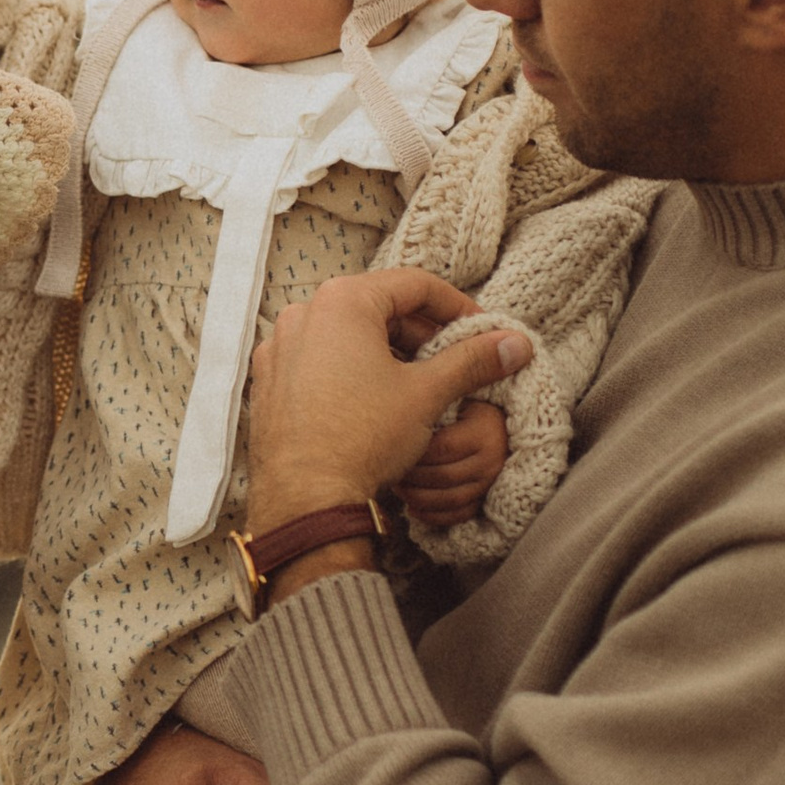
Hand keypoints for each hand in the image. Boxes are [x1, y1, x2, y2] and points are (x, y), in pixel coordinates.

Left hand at [246, 268, 530, 530]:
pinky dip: (351, 371)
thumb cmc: (363, 438)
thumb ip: (473, 360)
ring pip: (347, 336)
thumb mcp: (427, 393)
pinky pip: (318, 362)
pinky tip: (375, 403)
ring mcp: (278, 349)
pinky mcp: (268, 382)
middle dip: (422, 332)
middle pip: (378, 307)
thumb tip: (515, 343)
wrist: (305, 499)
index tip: (480, 332)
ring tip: (419, 385)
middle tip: (455, 361)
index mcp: (342, 301)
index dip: (456, 306)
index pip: (414, 285)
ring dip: (388, 352)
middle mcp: (302, 314)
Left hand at [400, 395, 510, 529]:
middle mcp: (491, 461)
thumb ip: (438, 392)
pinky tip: (411, 508)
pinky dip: (432, 516)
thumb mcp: (455, 395)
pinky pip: (458, 515)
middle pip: (443, 476)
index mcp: (483, 433)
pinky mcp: (484, 499)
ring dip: (417, 497)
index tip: (393, 444)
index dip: (415, 450)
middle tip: (388, 468)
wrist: (495, 426)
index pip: (442, 448)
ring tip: (396, 487)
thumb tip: (403, 386)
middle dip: (411, 476)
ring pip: (449, 499)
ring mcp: (488, 483)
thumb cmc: (464, 408)